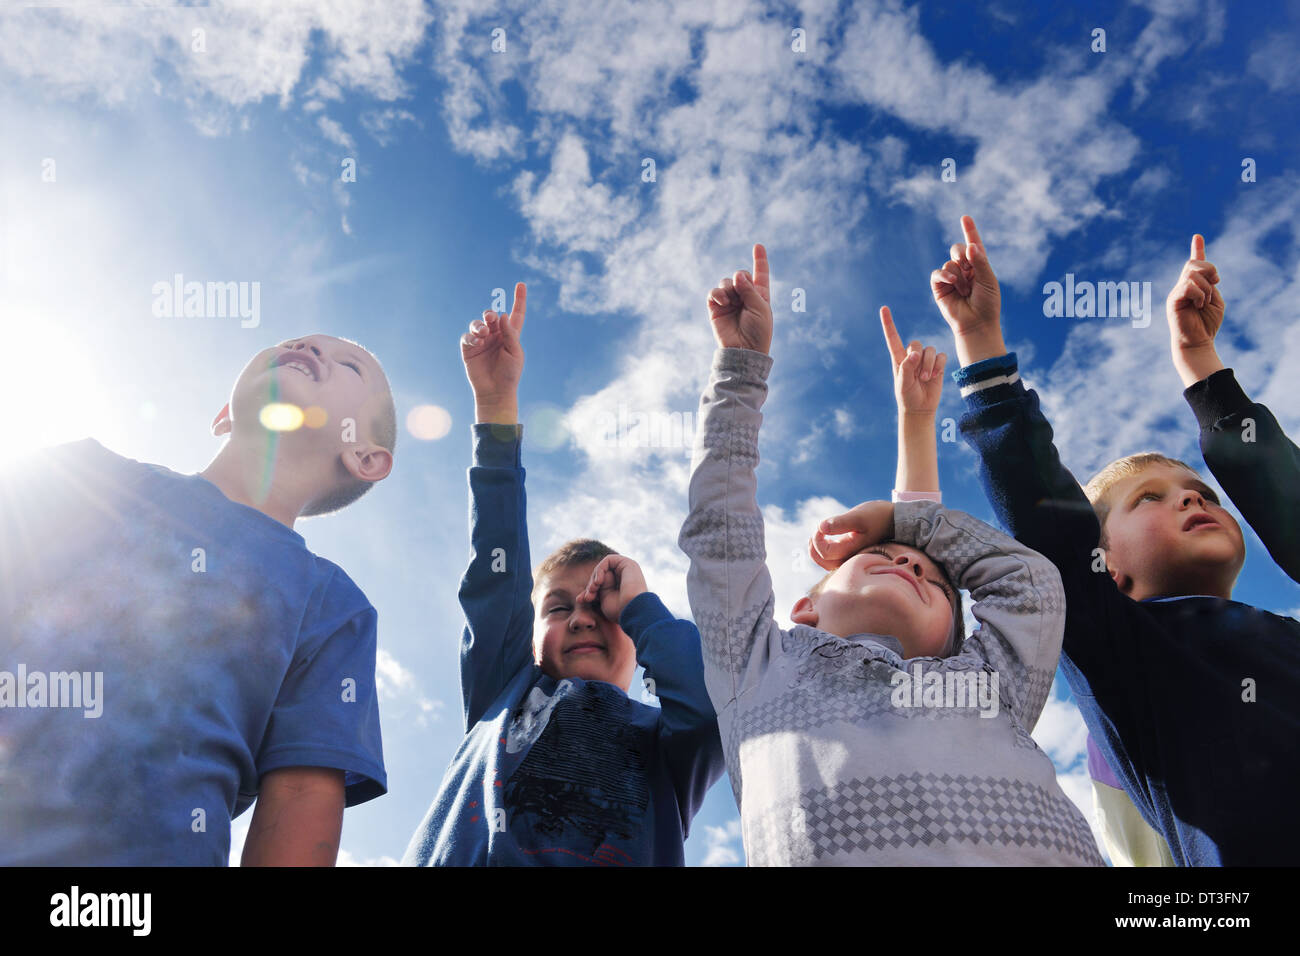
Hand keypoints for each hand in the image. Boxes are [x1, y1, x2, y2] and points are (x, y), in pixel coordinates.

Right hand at [462, 282, 525, 420]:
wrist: (496, 392)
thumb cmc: (510, 374)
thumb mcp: (515, 353)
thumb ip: (510, 334)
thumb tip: (500, 315)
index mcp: (511, 335)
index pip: (516, 314)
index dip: (519, 299)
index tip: (521, 284)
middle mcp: (496, 335)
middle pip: (491, 316)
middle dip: (489, 314)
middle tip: (490, 317)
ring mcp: (482, 341)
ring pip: (478, 324)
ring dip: (479, 325)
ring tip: (483, 332)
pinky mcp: (469, 349)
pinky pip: (467, 337)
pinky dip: (471, 337)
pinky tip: (477, 342)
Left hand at [577, 554, 646, 622]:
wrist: (633, 611)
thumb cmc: (620, 611)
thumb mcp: (603, 600)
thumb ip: (596, 592)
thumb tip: (582, 594)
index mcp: (620, 587)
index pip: (600, 583)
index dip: (589, 590)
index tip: (582, 599)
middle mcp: (624, 577)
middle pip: (601, 575)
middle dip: (590, 585)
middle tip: (587, 596)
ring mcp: (627, 569)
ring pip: (603, 567)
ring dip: (594, 578)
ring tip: (593, 590)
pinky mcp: (628, 564)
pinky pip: (608, 560)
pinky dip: (600, 569)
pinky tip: (599, 582)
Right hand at [708, 244, 772, 353]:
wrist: (743, 350)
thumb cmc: (758, 331)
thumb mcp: (761, 307)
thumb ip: (750, 289)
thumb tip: (736, 275)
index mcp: (760, 295)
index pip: (760, 274)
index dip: (760, 260)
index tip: (758, 246)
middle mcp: (744, 296)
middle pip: (740, 275)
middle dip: (740, 278)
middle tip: (740, 286)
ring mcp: (730, 301)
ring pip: (726, 282)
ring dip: (728, 288)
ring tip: (730, 301)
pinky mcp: (716, 308)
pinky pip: (714, 292)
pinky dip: (717, 293)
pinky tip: (722, 301)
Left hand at [807, 500, 895, 571]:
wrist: (894, 520)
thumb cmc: (878, 517)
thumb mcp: (859, 516)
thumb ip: (840, 523)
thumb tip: (821, 527)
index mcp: (852, 553)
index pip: (825, 553)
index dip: (817, 538)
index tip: (821, 525)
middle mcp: (851, 561)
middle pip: (823, 561)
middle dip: (814, 545)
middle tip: (817, 530)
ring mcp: (851, 559)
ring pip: (826, 562)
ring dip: (817, 548)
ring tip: (817, 533)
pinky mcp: (851, 555)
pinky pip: (832, 558)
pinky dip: (823, 548)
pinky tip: (824, 536)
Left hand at [880, 306, 944, 415]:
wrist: (920, 407)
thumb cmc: (907, 396)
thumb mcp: (903, 384)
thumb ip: (907, 368)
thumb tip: (915, 353)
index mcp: (898, 358)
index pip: (893, 338)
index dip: (888, 323)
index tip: (883, 308)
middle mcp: (911, 356)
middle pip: (916, 343)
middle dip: (919, 358)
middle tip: (919, 376)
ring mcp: (925, 359)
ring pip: (930, 350)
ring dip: (929, 365)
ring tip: (926, 378)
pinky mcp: (938, 363)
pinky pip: (942, 356)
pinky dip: (939, 365)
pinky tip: (935, 376)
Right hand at [1167, 234, 1225, 386]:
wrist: (1197, 343)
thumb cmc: (1207, 325)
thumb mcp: (1214, 300)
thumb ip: (1210, 286)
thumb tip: (1206, 276)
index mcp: (1194, 286)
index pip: (1194, 264)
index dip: (1197, 249)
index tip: (1198, 236)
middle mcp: (1182, 287)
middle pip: (1193, 263)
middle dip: (1209, 268)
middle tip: (1216, 283)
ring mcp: (1176, 293)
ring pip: (1192, 274)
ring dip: (1206, 287)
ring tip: (1205, 302)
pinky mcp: (1173, 300)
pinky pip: (1188, 286)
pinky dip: (1199, 294)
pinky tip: (1199, 305)